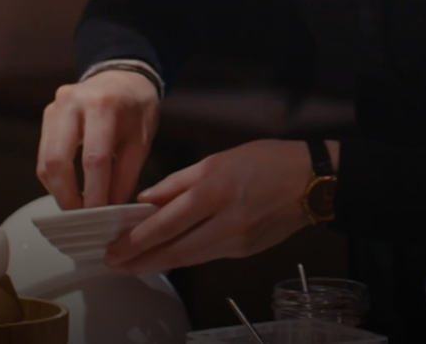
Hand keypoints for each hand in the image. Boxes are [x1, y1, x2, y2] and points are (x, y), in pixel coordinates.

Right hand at [36, 69, 159, 209]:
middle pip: (58, 160)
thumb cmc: (136, 108)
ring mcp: (55, 107)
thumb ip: (126, 174)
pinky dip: (54, 177)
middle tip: (80, 216)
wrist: (121, 76)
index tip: (99, 215)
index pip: (94, 158)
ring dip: (58, 189)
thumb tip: (110, 208)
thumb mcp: (142, 139)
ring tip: (77, 206)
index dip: (94, 192)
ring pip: (45, 160)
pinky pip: (43, 154)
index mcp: (103, 106)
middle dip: (67, 196)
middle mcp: (72, 103)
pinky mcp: (47, 115)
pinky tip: (70, 188)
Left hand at [104, 139, 312, 273]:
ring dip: (159, 263)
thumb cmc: (265, 160)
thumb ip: (178, 181)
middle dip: (141, 261)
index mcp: (213, 190)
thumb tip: (147, 199)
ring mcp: (237, 240)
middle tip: (115, 265)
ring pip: (190, 258)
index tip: (114, 248)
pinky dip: (185, 257)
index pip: (166, 223)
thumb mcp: (216, 159)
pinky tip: (169, 256)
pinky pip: (208, 256)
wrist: (311, 180)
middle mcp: (224, 221)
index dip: (137, 240)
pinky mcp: (246, 251)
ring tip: (134, 265)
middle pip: (174, 250)